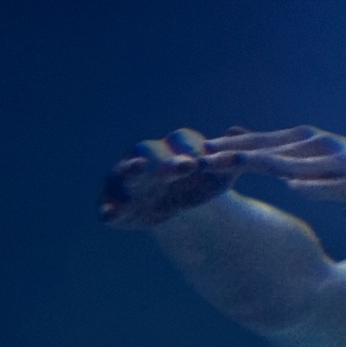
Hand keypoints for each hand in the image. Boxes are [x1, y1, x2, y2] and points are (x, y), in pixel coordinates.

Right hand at [100, 130, 237, 226]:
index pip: (180, 142)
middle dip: (167, 159)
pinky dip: (108, 209)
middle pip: (152, 155)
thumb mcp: (215, 178)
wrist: (170, 210)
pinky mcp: (113, 206)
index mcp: (167, 150)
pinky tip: (110, 214)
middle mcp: (143, 160)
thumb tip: (237, 132)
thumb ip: (228, 162)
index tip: (208, 156)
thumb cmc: (194, 187)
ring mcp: (125, 182)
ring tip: (137, 168)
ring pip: (125, 174)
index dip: (193, 148)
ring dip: (131, 171)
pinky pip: (108, 207)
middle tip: (187, 165)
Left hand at [197, 125, 345, 217]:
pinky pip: (330, 187)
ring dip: (264, 165)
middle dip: (235, 155)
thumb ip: (274, 145)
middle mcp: (320, 146)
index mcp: (306, 139)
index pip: (260, 142)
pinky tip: (292, 186)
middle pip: (270, 152)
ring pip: (295, 165)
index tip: (198, 150)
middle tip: (203, 159)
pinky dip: (311, 185)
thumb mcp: (312, 150)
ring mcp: (339, 165)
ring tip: (237, 165)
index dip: (230, 146)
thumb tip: (233, 132)